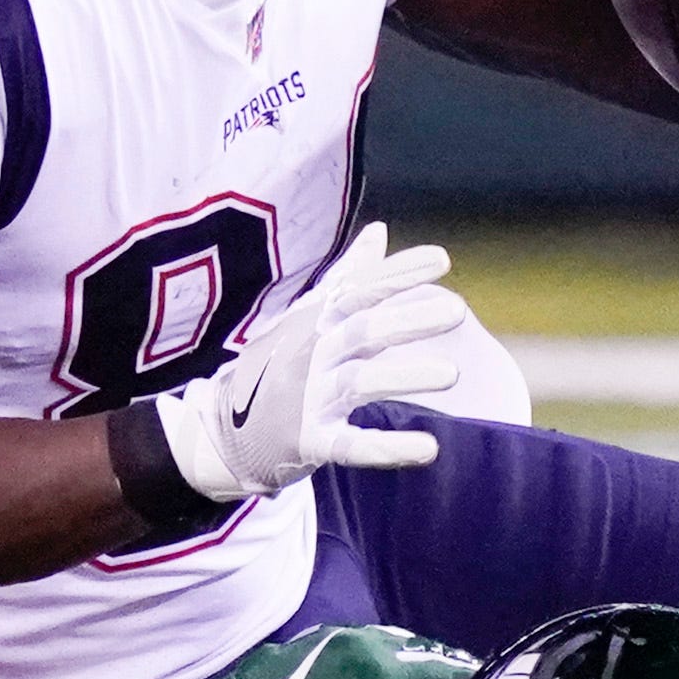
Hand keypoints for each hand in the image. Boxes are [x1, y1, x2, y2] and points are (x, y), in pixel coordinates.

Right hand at [154, 223, 466, 498]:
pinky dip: (388, 447)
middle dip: (408, 319)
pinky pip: (351, 445)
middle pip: (363, 331)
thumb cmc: (276, 364)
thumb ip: (348, 277)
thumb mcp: (306, 316)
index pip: (360, 291)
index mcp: (316, 322)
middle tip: (456, 310)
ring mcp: (309, 399)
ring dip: (404, 377)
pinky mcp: (310, 442)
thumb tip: (379, 231)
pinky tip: (427, 447)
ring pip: (359, 383)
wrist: (222, 430)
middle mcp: (313, 354)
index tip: (442, 260)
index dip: (398, 274)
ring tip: (452, 373)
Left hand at [189, 624, 481, 678]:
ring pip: (392, 641)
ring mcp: (336, 635)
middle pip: (420, 649)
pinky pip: (364, 642)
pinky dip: (385, 656)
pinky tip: (385, 673)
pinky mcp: (313, 639)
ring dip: (415, 658)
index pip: (442, 667)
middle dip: (445, 666)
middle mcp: (364, 640)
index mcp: (383, 668)